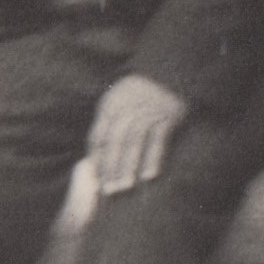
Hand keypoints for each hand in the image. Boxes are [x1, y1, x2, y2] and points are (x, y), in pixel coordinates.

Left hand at [88, 74, 187, 195]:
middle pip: (114, 141)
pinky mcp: (167, 116)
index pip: (98, 135)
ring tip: (125, 187)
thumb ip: (108, 124)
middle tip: (108, 190)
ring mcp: (148, 111)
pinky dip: (153, 158)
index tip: (95, 179)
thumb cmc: (139, 94)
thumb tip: (96, 155)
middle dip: (110, 166)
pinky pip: (158, 140)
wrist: (168, 73)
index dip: (96, 159)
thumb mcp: (118, 101)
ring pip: (134, 142)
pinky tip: (149, 176)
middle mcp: (127, 107)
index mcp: (111, 105)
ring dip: (129, 165)